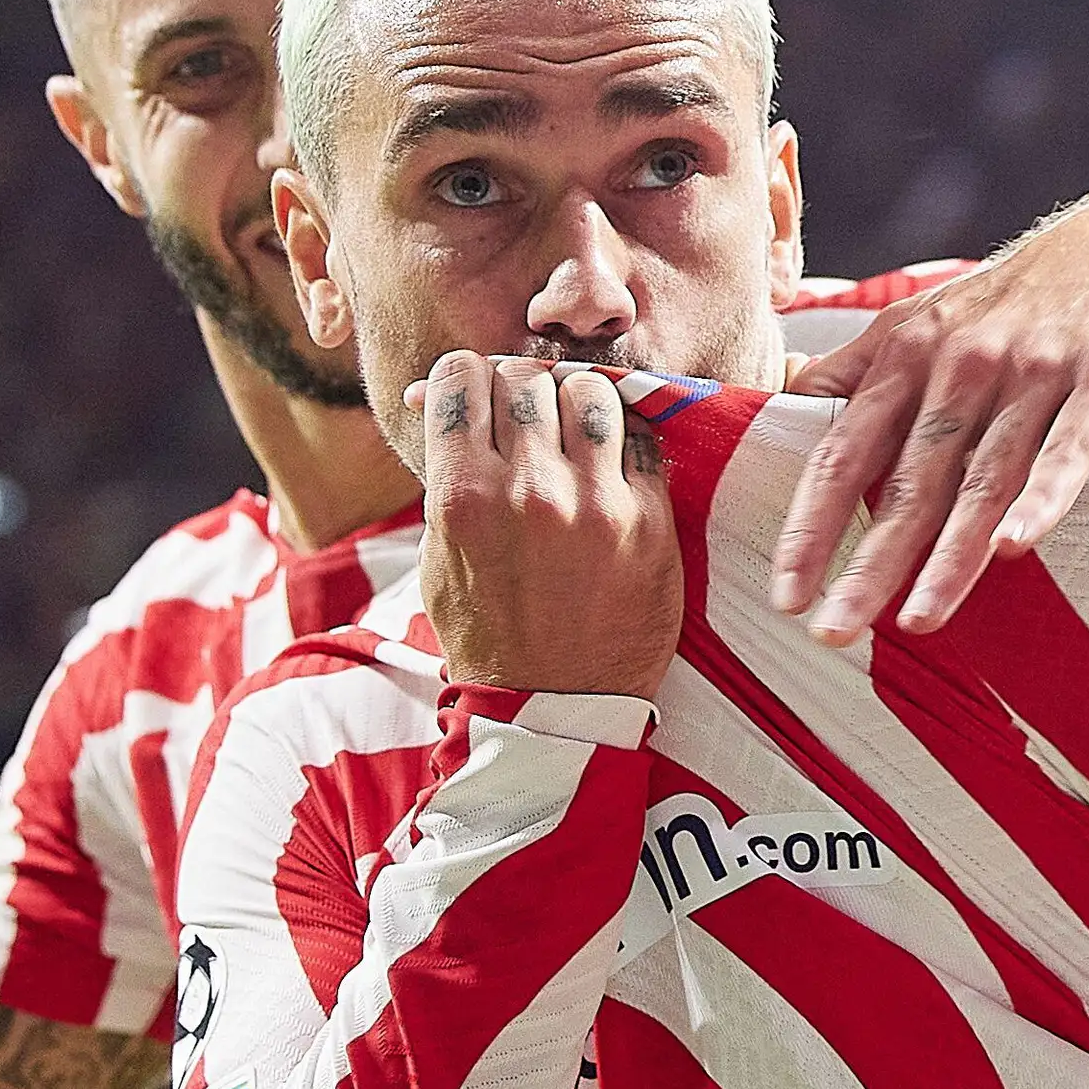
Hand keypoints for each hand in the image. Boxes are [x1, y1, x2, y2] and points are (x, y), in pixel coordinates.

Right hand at [417, 353, 683, 697]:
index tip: (478, 394)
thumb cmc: (488, 633)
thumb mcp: (439, 559)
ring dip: (579, 404)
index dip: (469, 379)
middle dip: (523, 391)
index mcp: (462, 497)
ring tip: (574, 434)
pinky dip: (624, 443)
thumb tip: (442, 402)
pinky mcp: (649, 522)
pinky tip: (611, 466)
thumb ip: (446, 478)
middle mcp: (527, 491)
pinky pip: (642, 440)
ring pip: (591, 393)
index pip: (464, 377)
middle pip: (527, 379)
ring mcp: (595, 504)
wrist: (553, 711)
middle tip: (527, 420)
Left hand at [771, 192, 1088, 643]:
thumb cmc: (1017, 299)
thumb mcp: (927, 317)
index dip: (809, 526)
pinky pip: (1065, 452)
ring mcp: (1030, 371)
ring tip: (917, 622)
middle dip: (867, 561)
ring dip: (948, 556)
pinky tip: (1014, 549)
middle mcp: (959, 361)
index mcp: (905, 352)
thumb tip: (788, 409)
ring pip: (980, 479)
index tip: (785, 595)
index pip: (842, 451)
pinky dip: (1041, 501)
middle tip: (833, 632)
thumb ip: (859, 370)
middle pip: (905, 480)